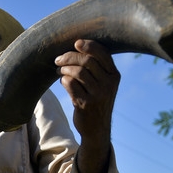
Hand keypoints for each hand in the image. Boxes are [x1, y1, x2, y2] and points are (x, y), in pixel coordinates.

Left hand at [55, 40, 119, 172]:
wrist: (96, 129)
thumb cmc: (96, 101)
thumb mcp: (103, 85)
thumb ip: (96, 68)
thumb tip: (75, 47)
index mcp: (114, 76)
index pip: (102, 53)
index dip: (88, 45)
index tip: (76, 43)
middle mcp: (109, 84)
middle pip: (86, 61)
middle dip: (69, 57)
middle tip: (58, 60)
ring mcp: (98, 95)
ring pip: (77, 72)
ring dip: (64, 68)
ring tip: (59, 70)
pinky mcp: (85, 104)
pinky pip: (70, 84)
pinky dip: (63, 80)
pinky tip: (62, 82)